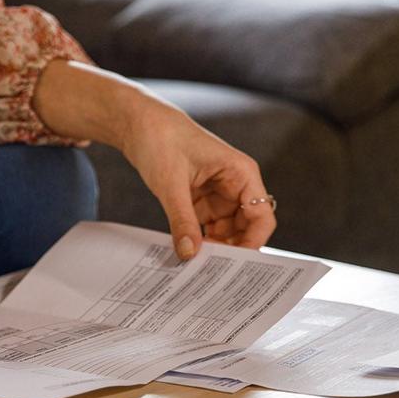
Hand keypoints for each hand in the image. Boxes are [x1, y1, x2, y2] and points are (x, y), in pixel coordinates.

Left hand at [31, 60, 276, 260]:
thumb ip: (182, 221)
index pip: (261, 216)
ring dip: (213, 249)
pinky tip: (185, 253)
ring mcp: (218, 194)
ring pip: (225, 232)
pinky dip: (198, 240)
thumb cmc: (160, 139)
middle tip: (210, 274)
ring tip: (195, 268)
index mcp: (241, 173)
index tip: (234, 266)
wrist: (137, 122)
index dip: (253, 243)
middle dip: (230, 251)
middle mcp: (235, 185)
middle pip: (245, 229)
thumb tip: (189, 254)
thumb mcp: (170, 184)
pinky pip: (206, 227)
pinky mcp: (200, 199)